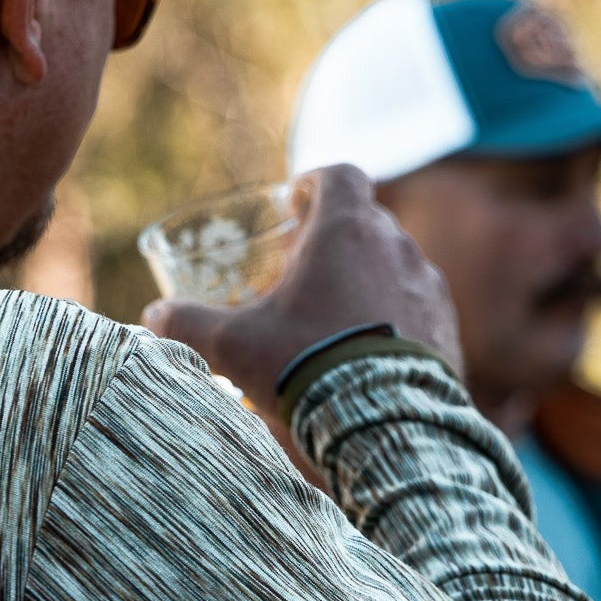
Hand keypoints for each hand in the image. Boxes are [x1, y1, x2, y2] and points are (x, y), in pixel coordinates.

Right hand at [142, 165, 463, 409]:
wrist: (385, 424)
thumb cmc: (304, 366)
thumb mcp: (233, 345)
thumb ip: (188, 324)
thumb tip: (153, 316)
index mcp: (346, 230)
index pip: (341, 176)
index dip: (315, 184)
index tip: (295, 202)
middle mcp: (396, 246)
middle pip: (364, 222)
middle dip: (331, 239)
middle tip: (299, 270)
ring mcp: (428, 288)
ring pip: (392, 265)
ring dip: (362, 279)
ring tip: (330, 317)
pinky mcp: (448, 329)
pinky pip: (416, 308)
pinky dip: (389, 316)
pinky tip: (363, 353)